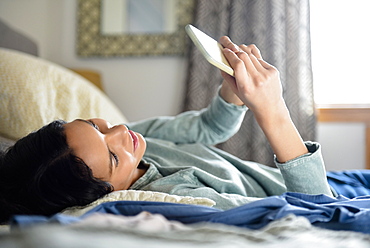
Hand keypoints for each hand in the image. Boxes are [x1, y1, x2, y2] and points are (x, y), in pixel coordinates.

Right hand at [219, 36, 307, 162]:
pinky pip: (260, 59)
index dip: (230, 55)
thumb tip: (222, 61)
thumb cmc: (251, 100)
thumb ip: (228, 77)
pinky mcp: (273, 71)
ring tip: (238, 52)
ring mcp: (267, 74)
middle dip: (235, 50)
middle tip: (230, 48)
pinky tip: (249, 60)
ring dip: (244, 52)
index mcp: (246, 86)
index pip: (237, 64)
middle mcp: (257, 79)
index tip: (225, 50)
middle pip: (244, 56)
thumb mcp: (237, 92)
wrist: (270, 107)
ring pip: (252, 56)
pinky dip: (253, 58)